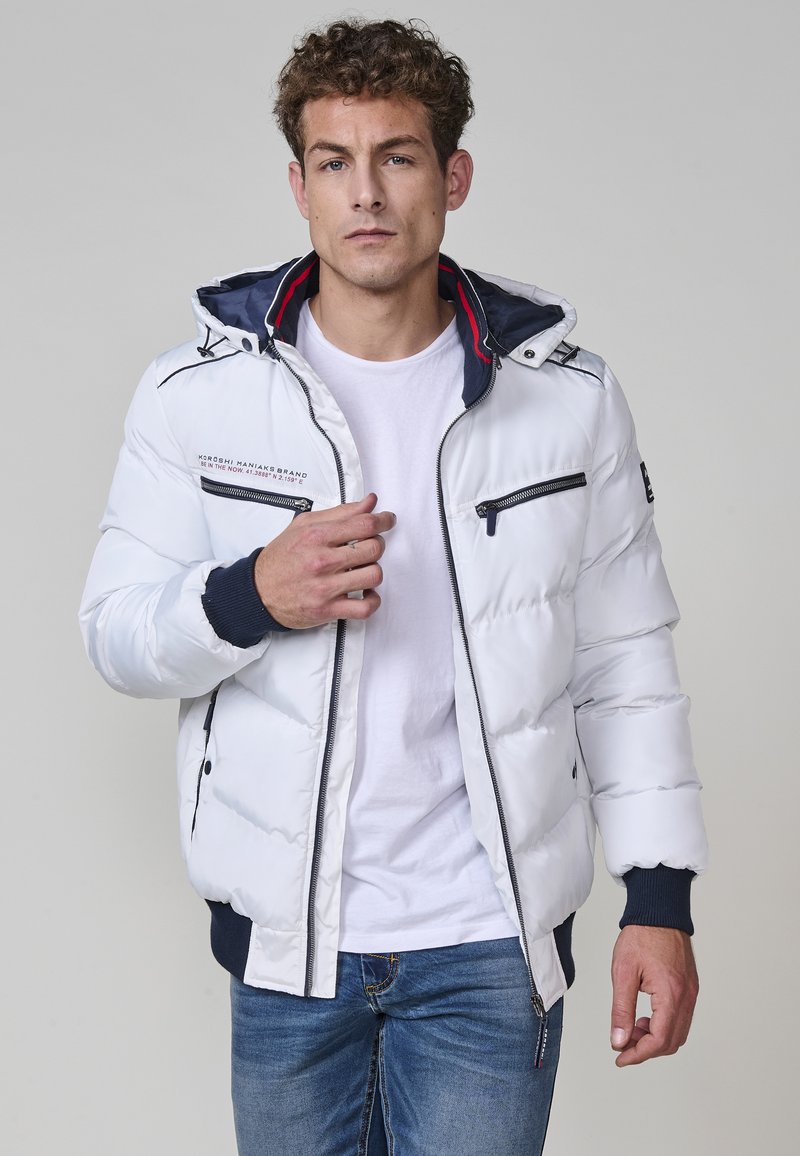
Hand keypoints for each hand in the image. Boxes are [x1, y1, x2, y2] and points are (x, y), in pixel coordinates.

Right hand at [253, 492, 395, 628]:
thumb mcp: (304, 526)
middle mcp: (322, 561)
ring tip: (363, 569)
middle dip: (377, 545)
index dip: (383, 520)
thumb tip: (369, 502)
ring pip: (373, 576)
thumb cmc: (281, 559)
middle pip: (373, 548)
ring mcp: (325, 587)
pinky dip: (372, 600)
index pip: (364, 523)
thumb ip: (340, 513)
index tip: (387, 520)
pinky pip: (365, 608)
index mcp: (316, 536)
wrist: (257, 591)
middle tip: (369, 546)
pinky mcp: (328, 610)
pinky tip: (365, 593)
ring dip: (373, 571)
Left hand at [610, 925, 698, 1066]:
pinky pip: (681, 1018)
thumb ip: (621, 1010)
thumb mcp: (623, 973)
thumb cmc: (641, 936)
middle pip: (671, 1042)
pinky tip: (646, 1017)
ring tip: (632, 1027)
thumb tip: (618, 1040)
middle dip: (646, 1049)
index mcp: (670, 994)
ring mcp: (691, 992)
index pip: (659, 1040)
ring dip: (656, 1038)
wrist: (659, 911)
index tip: (620, 1057)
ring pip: (678, 1032)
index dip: (638, 1054)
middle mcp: (686, 996)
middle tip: (623, 1044)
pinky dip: (664, 1025)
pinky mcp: (690, 987)